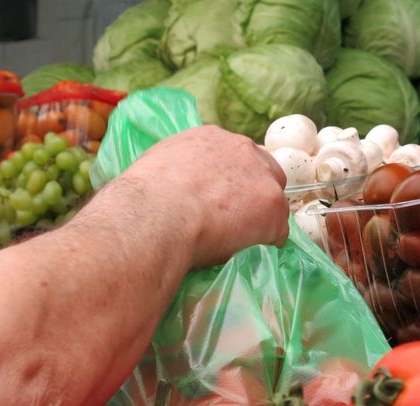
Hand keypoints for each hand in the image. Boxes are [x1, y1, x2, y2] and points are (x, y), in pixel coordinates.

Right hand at [122, 125, 289, 267]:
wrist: (155, 216)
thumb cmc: (143, 199)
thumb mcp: (157, 168)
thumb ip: (178, 171)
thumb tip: (176, 189)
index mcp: (211, 138)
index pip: (235, 157)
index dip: (231, 182)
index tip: (222, 200)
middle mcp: (242, 150)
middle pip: (264, 172)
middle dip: (254, 195)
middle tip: (236, 221)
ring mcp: (262, 180)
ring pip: (273, 204)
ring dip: (260, 222)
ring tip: (237, 243)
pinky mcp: (272, 210)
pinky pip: (277, 233)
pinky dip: (264, 245)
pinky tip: (244, 254)